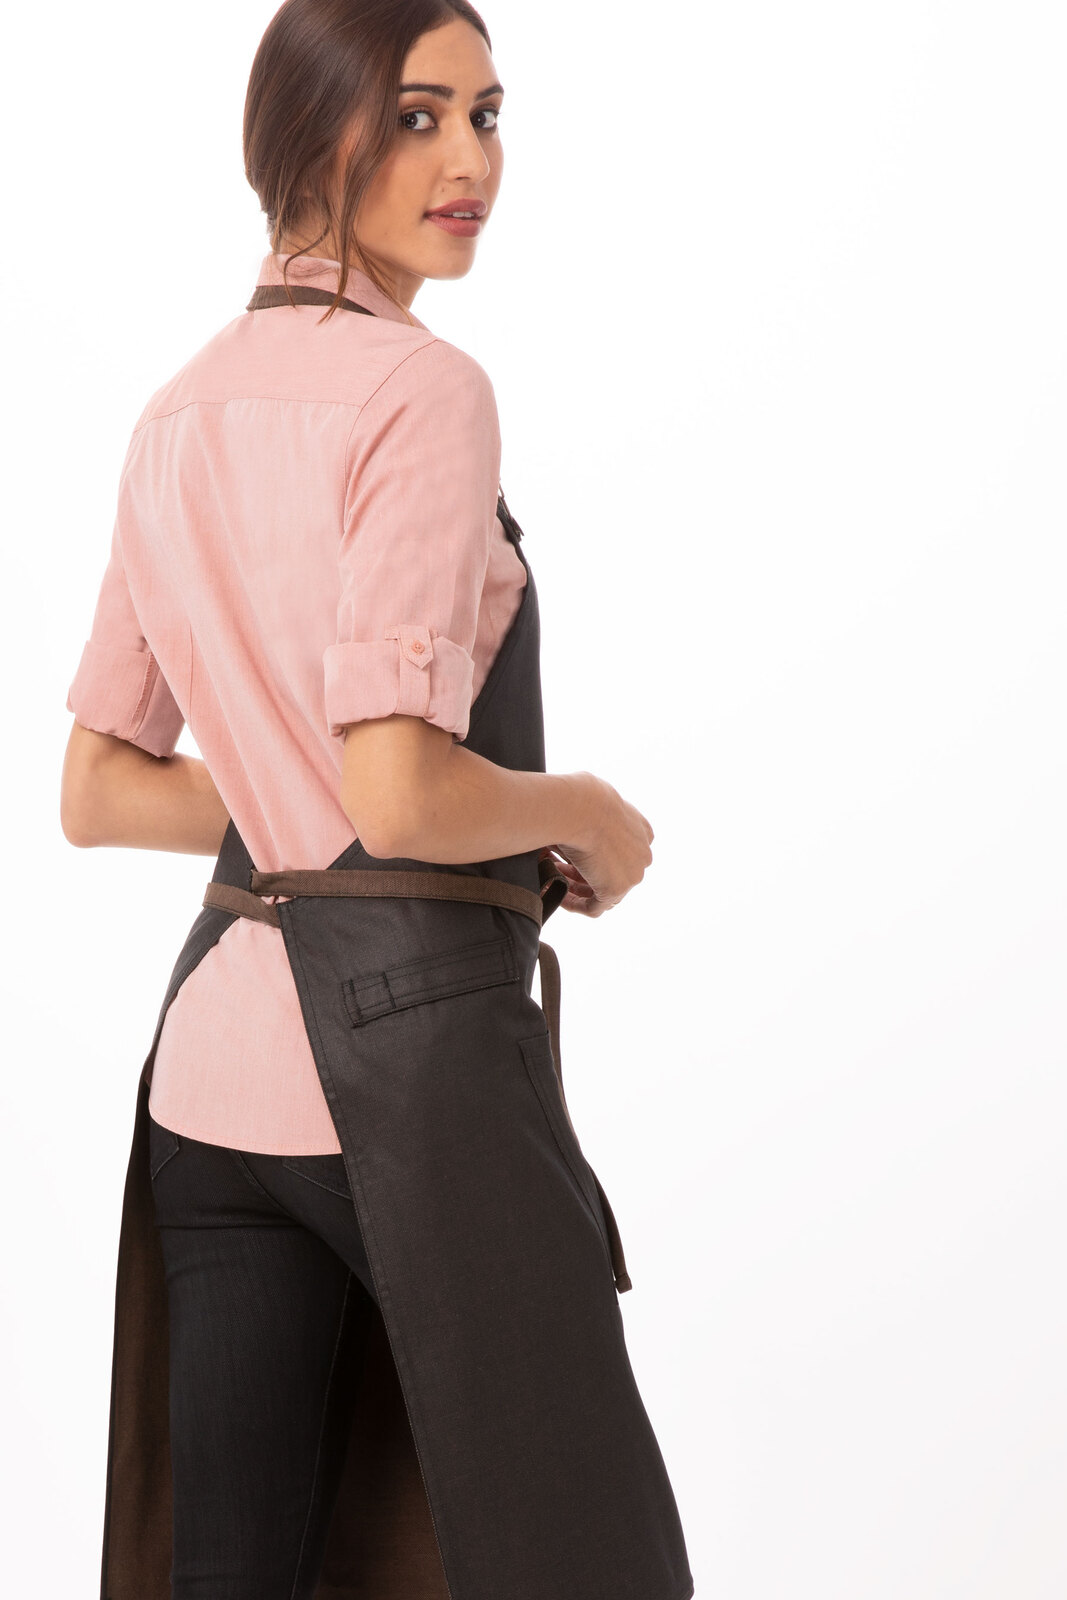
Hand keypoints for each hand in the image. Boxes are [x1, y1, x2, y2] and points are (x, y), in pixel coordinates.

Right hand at [547, 774, 654, 916]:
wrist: (581, 807)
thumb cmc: (580, 797)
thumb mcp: (592, 797)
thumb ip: (591, 813)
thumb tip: (570, 815)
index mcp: (641, 830)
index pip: (624, 852)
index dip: (598, 856)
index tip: (576, 854)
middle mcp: (642, 854)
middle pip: (614, 873)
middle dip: (586, 872)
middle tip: (560, 867)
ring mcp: (632, 875)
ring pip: (604, 890)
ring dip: (578, 887)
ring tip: (554, 879)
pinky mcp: (615, 890)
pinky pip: (594, 907)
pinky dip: (575, 904)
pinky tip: (558, 896)